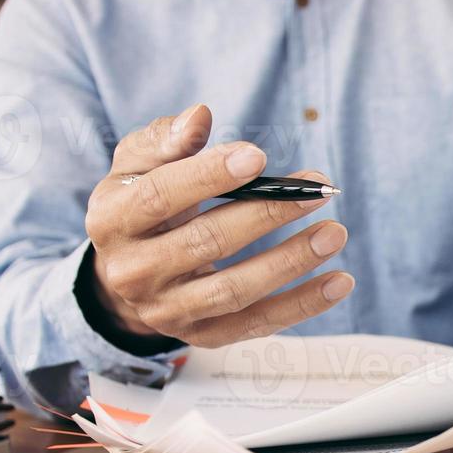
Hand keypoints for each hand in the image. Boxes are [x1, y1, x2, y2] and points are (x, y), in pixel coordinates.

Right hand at [84, 104, 354, 347]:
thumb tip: (200, 117)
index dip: (209, 176)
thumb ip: (166, 140)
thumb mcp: (136, 166)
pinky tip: (340, 282)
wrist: (124, 274)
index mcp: (112, 220)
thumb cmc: (140, 203)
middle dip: (266, 215)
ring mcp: (168, 310)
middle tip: (316, 192)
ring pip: (234, 289)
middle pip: (206, 243)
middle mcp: (134, 271)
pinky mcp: (202, 335)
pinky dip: (301, 305)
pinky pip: (256, 324)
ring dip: (291, 261)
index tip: (258, 157)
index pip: (160, 197)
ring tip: (334, 232)